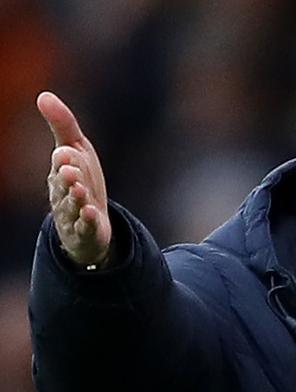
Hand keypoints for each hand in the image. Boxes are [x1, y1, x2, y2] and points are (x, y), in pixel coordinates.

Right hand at [37, 92, 111, 265]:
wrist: (89, 220)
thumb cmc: (81, 179)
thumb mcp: (76, 149)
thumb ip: (62, 125)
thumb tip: (43, 95)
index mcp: (60, 171)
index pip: (63, 163)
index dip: (65, 159)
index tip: (65, 152)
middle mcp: (63, 193)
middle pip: (64, 185)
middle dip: (67, 178)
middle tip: (70, 171)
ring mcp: (73, 213)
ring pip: (73, 205)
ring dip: (76, 198)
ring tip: (80, 191)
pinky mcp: (86, 230)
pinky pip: (85, 226)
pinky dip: (86, 220)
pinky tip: (90, 213)